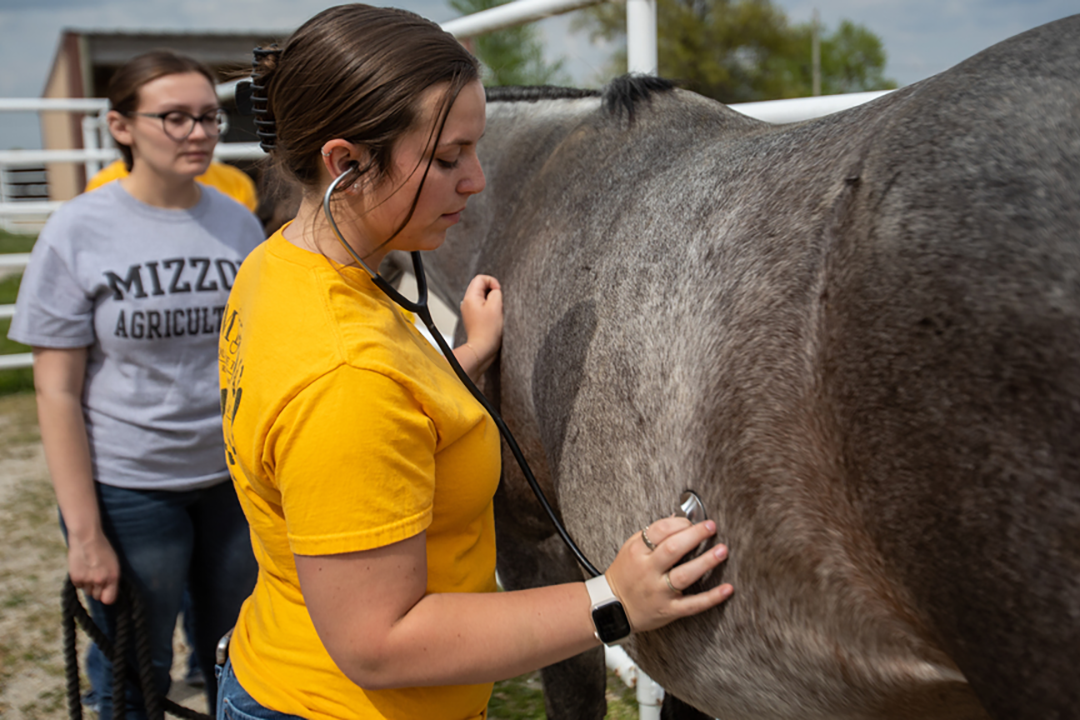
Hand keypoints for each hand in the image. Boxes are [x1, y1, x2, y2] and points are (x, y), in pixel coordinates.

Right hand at [67, 531, 120, 604]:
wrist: (87, 538)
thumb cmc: (102, 549)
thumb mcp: (113, 563)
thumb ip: (111, 579)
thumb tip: (107, 592)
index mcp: (113, 577)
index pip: (109, 599)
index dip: (106, 597)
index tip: (105, 593)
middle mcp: (101, 580)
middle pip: (97, 596)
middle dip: (96, 589)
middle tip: (95, 577)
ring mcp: (87, 580)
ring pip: (87, 591)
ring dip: (87, 584)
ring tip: (89, 570)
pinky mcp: (76, 577)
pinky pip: (78, 586)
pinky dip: (79, 580)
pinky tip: (82, 568)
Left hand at [458, 274, 502, 377]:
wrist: (482, 348)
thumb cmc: (488, 331)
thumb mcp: (497, 306)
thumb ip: (496, 292)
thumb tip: (495, 290)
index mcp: (470, 297)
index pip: (480, 278)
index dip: (493, 282)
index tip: (499, 293)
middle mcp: (466, 302)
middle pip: (480, 286)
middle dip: (492, 291)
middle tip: (498, 303)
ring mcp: (468, 310)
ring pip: (481, 296)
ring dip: (491, 300)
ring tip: (495, 311)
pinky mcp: (472, 318)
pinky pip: (481, 306)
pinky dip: (488, 308)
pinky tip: (493, 317)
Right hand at [604, 517, 731, 633]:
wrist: (612, 608)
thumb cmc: (625, 575)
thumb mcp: (631, 549)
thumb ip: (653, 534)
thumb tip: (677, 519)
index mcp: (637, 552)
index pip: (660, 531)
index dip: (680, 523)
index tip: (693, 521)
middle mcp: (648, 571)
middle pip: (673, 549)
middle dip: (695, 535)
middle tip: (711, 527)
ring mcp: (658, 591)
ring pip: (684, 575)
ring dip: (706, 562)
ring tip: (722, 550)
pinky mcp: (669, 609)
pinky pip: (693, 604)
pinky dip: (711, 597)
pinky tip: (727, 588)